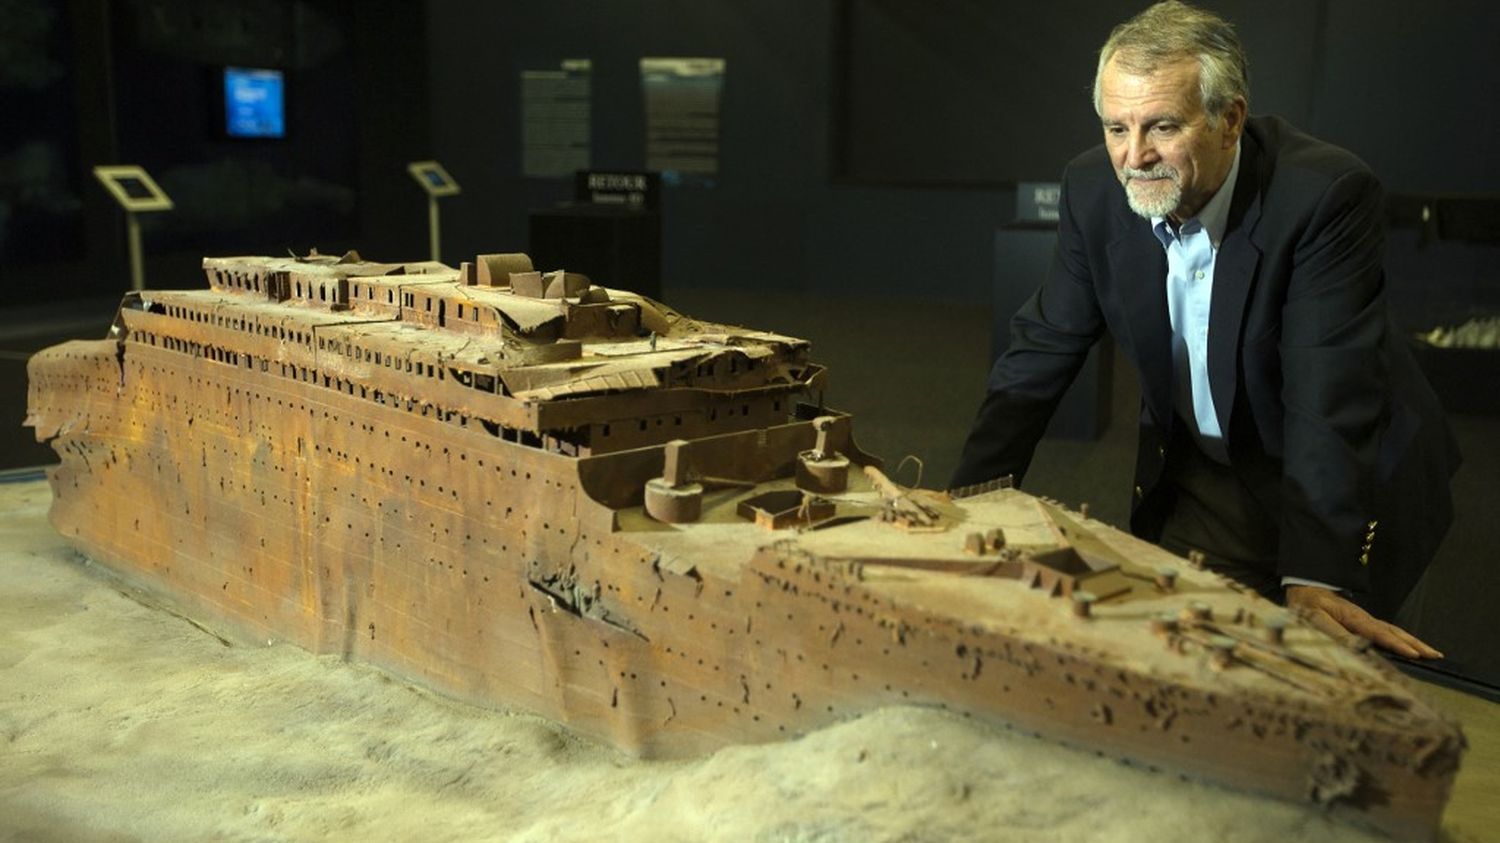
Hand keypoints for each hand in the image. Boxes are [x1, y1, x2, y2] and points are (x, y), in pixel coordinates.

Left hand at [1284, 585, 1442, 658]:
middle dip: (1416, 644)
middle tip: (1436, 656)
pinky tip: (1409, 646)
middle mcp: (1364, 619)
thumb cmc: (1307, 606)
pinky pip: (1387, 631)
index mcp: (1353, 618)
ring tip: (1431, 653)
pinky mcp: (1363, 622)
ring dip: (1413, 642)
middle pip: (1394, 631)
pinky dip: (1402, 639)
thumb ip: (1334, 633)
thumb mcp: (1315, 619)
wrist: (1305, 588)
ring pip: (1394, 631)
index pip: (1379, 633)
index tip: (1414, 654)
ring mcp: (1365, 620)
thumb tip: (1357, 646)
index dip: (1397, 645)